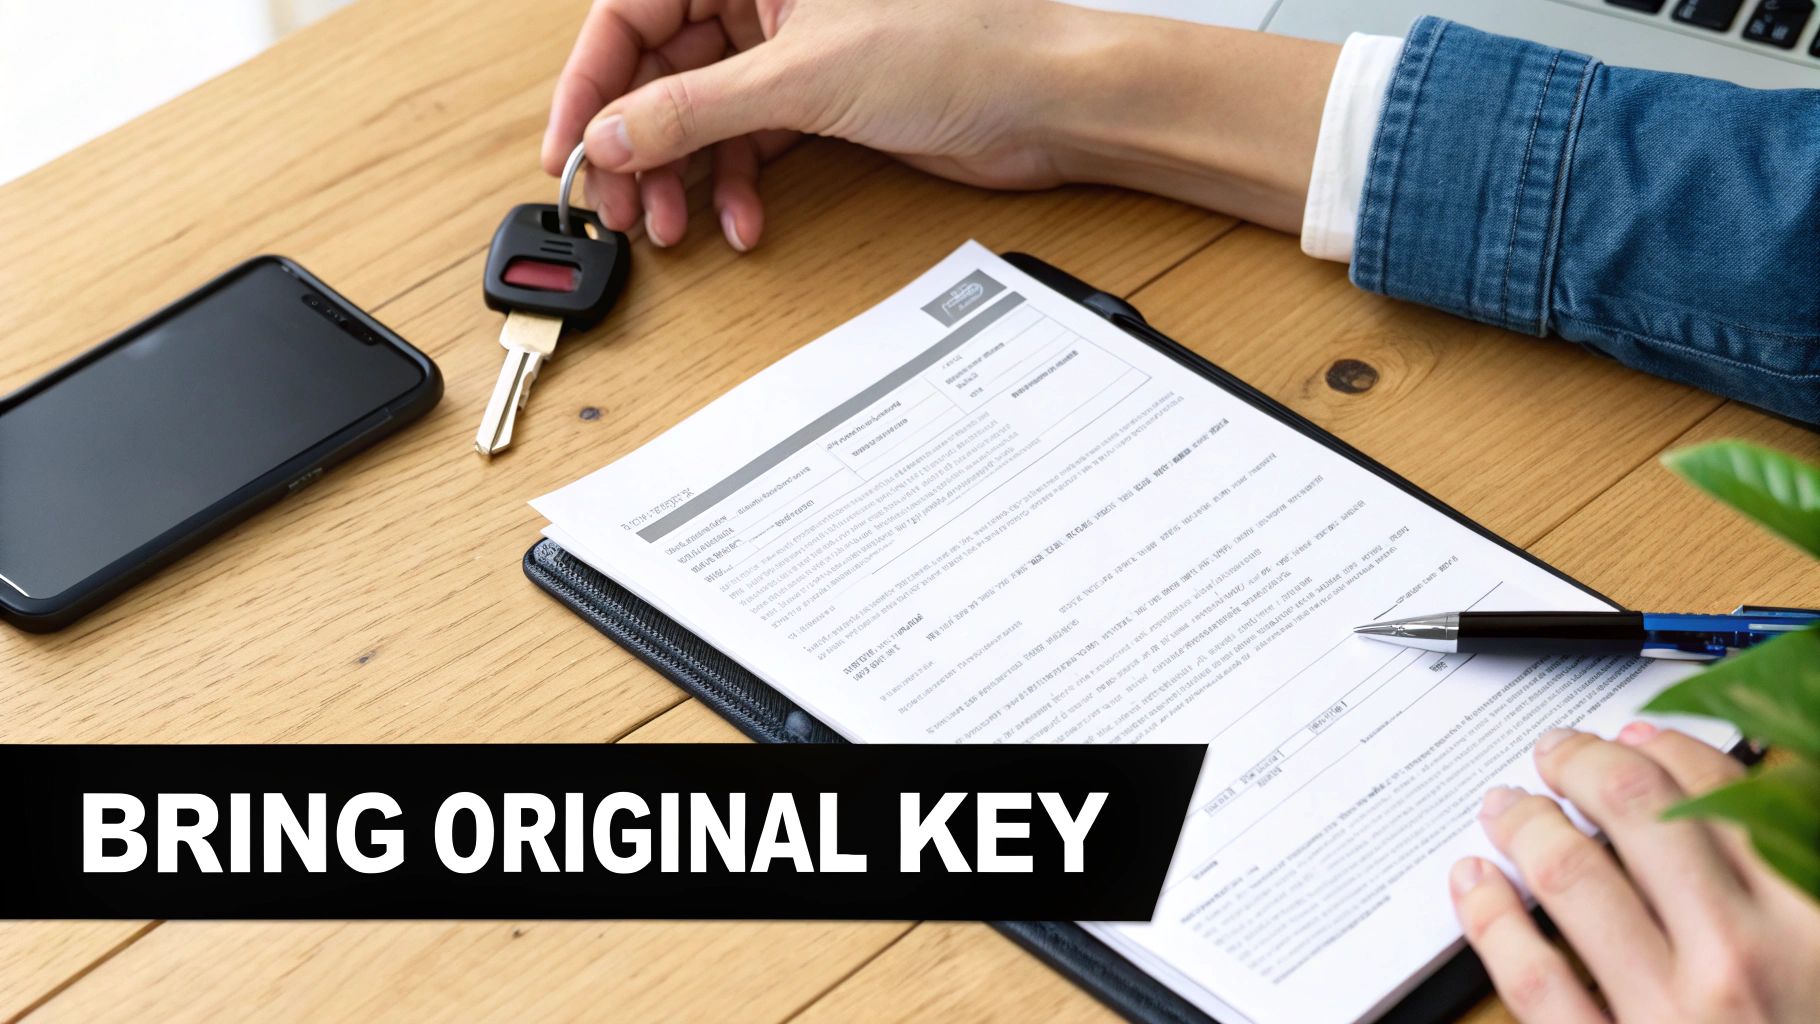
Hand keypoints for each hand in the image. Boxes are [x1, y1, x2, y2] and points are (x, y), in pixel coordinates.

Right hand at [542, 0, 1337, 249]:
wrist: (1048, 101)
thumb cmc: (961, 46)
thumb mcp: (804, 77)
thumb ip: (695, 108)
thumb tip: (612, 131)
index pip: (630, 12)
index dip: (590, 85)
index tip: (571, 149)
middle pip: (660, 70)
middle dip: (639, 144)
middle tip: (625, 206)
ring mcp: (791, 49)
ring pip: (703, 114)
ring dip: (686, 176)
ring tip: (678, 229)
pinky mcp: (820, 98)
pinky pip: (751, 142)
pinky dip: (741, 184)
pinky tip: (743, 222)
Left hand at [1453, 723, 1819, 1022]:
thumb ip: (1800, 871)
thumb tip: (1759, 785)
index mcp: (1813, 922)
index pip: (1721, 794)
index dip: (1664, 747)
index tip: (1633, 736)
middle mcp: (1741, 959)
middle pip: (1635, 810)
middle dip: (1580, 762)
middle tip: (1553, 752)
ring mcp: (1671, 1014)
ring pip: (1570, 875)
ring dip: (1524, 822)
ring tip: (1505, 806)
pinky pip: (1530, 975)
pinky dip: (1489, 915)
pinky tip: (1474, 884)